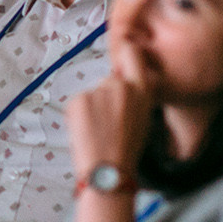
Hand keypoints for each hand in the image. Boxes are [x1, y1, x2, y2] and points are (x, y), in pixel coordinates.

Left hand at [65, 39, 158, 180]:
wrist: (107, 171)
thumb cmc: (126, 149)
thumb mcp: (144, 117)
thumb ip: (135, 95)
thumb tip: (122, 79)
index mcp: (143, 90)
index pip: (132, 54)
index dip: (125, 50)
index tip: (122, 50)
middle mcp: (122, 86)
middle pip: (109, 80)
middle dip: (106, 95)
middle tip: (108, 122)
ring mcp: (98, 92)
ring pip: (93, 93)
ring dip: (93, 107)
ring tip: (98, 130)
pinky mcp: (78, 99)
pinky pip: (78, 102)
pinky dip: (79, 114)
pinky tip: (87, 131)